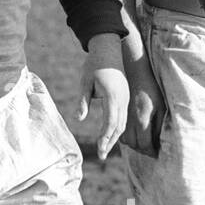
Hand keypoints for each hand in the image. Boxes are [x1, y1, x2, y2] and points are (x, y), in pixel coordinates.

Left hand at [77, 33, 128, 161]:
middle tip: (101, 156)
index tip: (99, 149)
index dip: (105, 138)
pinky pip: (123, 116)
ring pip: (122, 122)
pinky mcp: (125, 96)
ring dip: (114, 137)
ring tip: (105, 148)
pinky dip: (117, 128)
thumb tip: (78, 119)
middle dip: (110, 142)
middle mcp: (122, 99)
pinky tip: (110, 135)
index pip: (110, 123)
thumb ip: (83, 101)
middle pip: (118, 126)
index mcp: (113, 96)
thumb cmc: (94, 65)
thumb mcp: (85, 82)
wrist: (108, 49)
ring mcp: (125, 98)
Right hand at [121, 63, 166, 156]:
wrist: (133, 71)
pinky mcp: (118, 113)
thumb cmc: (151, 88)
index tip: (157, 154)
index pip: (145, 143)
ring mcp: (123, 116)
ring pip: (124, 139)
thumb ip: (159, 125)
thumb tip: (159, 141)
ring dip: (133, 144)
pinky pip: (120, 130)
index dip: (151, 151)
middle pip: (134, 144)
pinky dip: (126, 136)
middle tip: (151, 151)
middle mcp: (130, 119)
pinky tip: (134, 134)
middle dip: (142, 150)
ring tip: (143, 144)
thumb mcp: (160, 106)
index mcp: (142, 118)